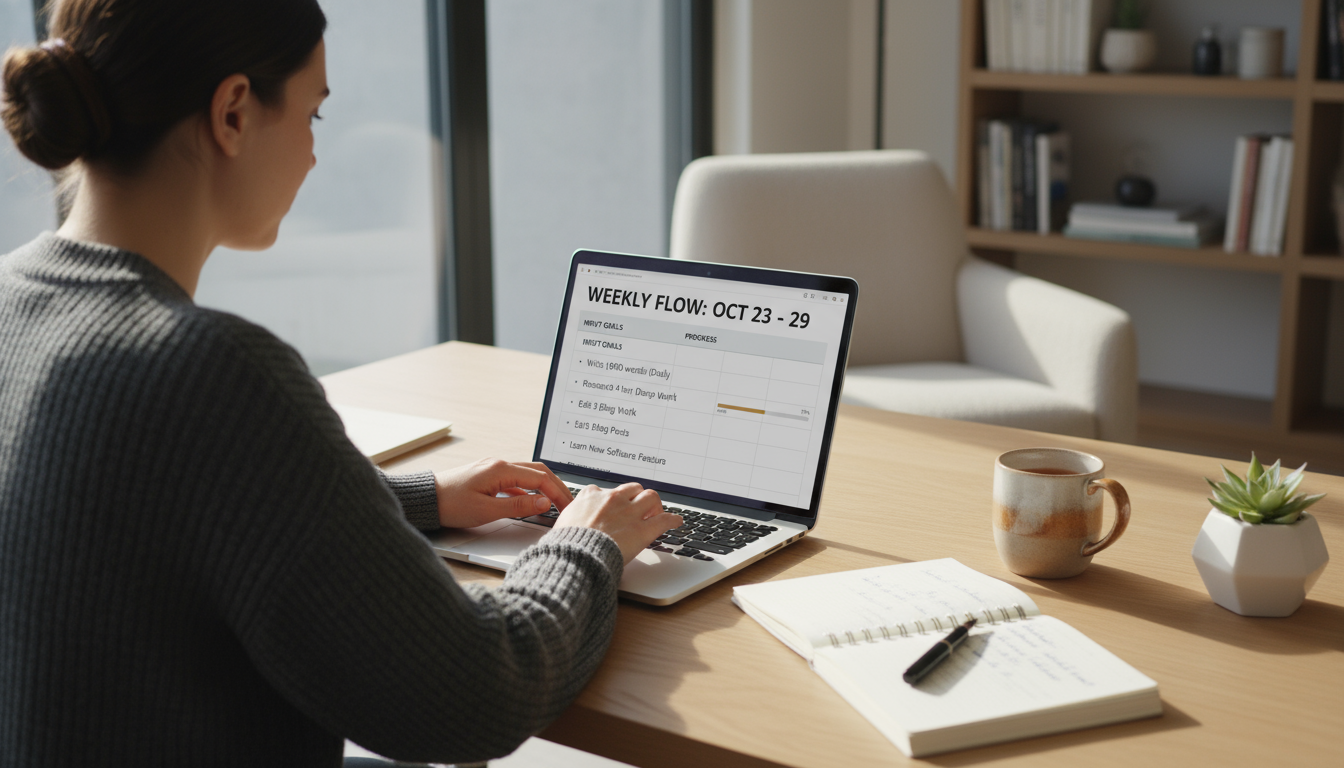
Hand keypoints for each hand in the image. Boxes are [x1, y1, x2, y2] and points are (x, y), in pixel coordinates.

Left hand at [433, 458, 572, 528]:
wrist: (426, 499)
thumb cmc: (451, 505)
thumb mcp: (487, 510)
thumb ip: (518, 507)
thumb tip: (544, 503)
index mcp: (501, 469)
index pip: (541, 479)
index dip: (559, 493)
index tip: (569, 507)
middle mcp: (500, 464)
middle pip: (539, 471)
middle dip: (557, 487)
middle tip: (569, 504)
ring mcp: (494, 468)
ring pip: (529, 474)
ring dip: (545, 486)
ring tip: (556, 502)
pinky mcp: (489, 476)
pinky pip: (517, 480)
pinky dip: (530, 490)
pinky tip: (532, 502)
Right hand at [553, 482, 680, 564]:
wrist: (576, 555)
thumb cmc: (566, 544)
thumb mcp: (562, 524)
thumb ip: (571, 520)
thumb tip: (567, 527)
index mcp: (591, 496)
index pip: (604, 490)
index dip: (612, 500)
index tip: (615, 506)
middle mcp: (612, 499)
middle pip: (632, 489)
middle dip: (637, 497)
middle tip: (639, 509)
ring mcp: (629, 512)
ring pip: (651, 497)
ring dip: (655, 505)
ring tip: (656, 513)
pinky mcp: (642, 529)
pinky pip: (664, 519)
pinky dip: (673, 520)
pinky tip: (677, 522)